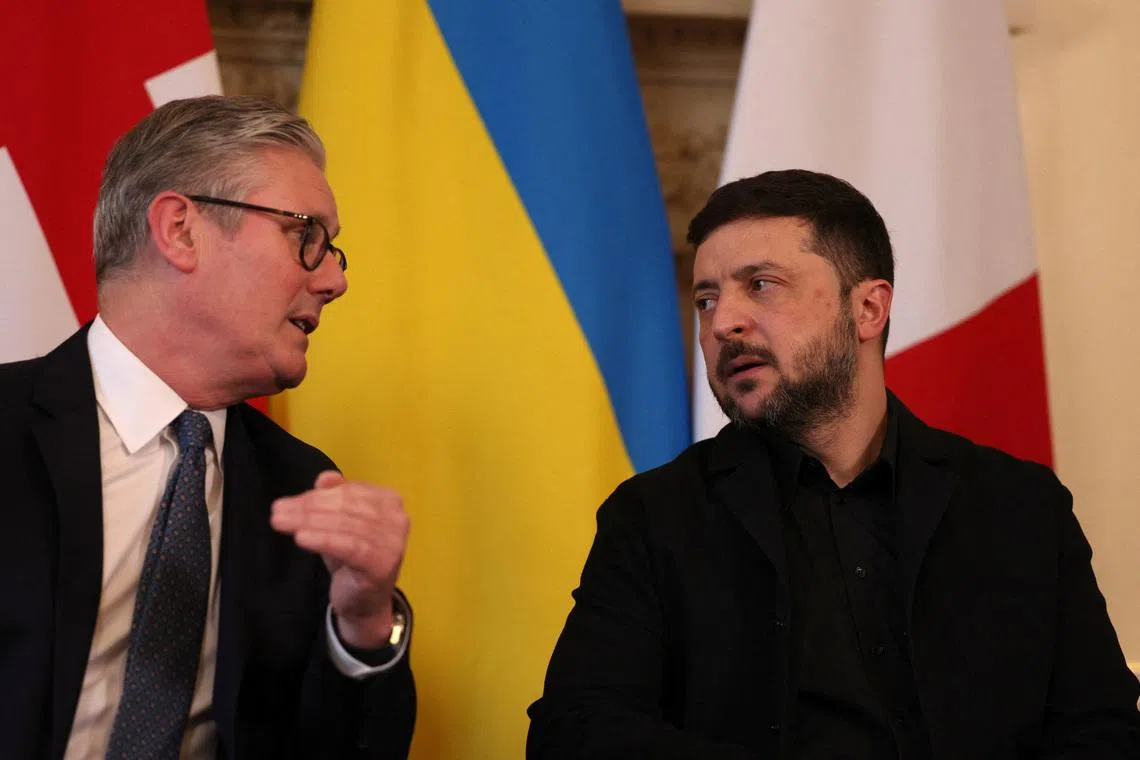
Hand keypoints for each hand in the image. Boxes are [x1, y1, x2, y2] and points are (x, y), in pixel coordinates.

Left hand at [270, 470, 408, 648]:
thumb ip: (335, 497)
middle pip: (346, 507)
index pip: (350, 492)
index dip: (317, 495)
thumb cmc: (352, 557)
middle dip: (308, 508)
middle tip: (277, 511)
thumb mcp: (340, 523)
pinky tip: (300, 538)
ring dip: (308, 522)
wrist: (365, 602)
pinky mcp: (382, 563)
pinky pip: (349, 546)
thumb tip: (325, 477)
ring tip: (280, 522)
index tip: (287, 502)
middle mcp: (397, 518)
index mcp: (390, 501)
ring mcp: (393, 542)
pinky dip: (323, 539)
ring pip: (344, 525)